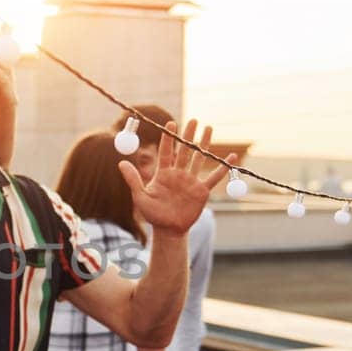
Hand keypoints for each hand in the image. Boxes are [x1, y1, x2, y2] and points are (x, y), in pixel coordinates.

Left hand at [119, 119, 232, 238]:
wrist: (169, 230)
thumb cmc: (153, 215)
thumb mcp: (140, 197)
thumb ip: (133, 179)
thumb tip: (121, 163)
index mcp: (164, 173)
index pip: (166, 151)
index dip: (169, 138)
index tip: (171, 124)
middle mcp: (178, 174)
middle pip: (184, 150)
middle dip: (189, 135)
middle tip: (193, 120)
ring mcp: (191, 181)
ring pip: (199, 158)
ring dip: (204, 143)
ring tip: (208, 128)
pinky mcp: (202, 191)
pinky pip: (214, 177)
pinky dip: (223, 167)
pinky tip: (230, 156)